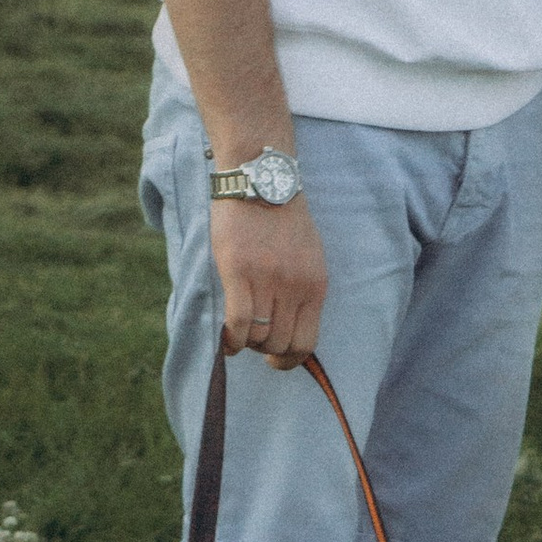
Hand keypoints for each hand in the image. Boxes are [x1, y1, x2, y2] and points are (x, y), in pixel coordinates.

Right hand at [208, 192, 327, 367]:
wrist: (261, 181)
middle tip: (251, 339)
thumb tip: (291, 327)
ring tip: (237, 333)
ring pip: (258, 337)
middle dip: (263, 350)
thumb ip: (303, 290)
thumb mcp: (308, 257)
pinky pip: (238, 323)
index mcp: (316, 285)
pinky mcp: (239, 272)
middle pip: (279, 343)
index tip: (275, 358)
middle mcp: (296, 287)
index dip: (289, 359)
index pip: (307, 343)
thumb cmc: (281, 220)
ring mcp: (268, 280)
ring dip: (246, 343)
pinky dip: (230, 339)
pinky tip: (225, 339)